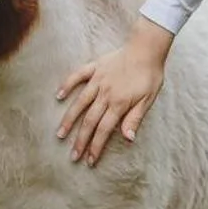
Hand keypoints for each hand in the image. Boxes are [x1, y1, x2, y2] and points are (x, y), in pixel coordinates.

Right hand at [55, 20, 171, 164]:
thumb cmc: (150, 75)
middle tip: (73, 156)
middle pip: (89, 121)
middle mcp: (105, 93)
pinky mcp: (95, 67)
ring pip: (80, 103)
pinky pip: (77, 76)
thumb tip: (128, 139)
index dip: (96, 147)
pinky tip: (58, 96)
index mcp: (119, 103)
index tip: (89, 160)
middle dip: (80, 140)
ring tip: (60, 134)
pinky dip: (67, 85)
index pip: (104, 130)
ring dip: (69, 119)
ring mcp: (98, 80)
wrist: (147, 48)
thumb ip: (135, 118)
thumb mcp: (148, 99)